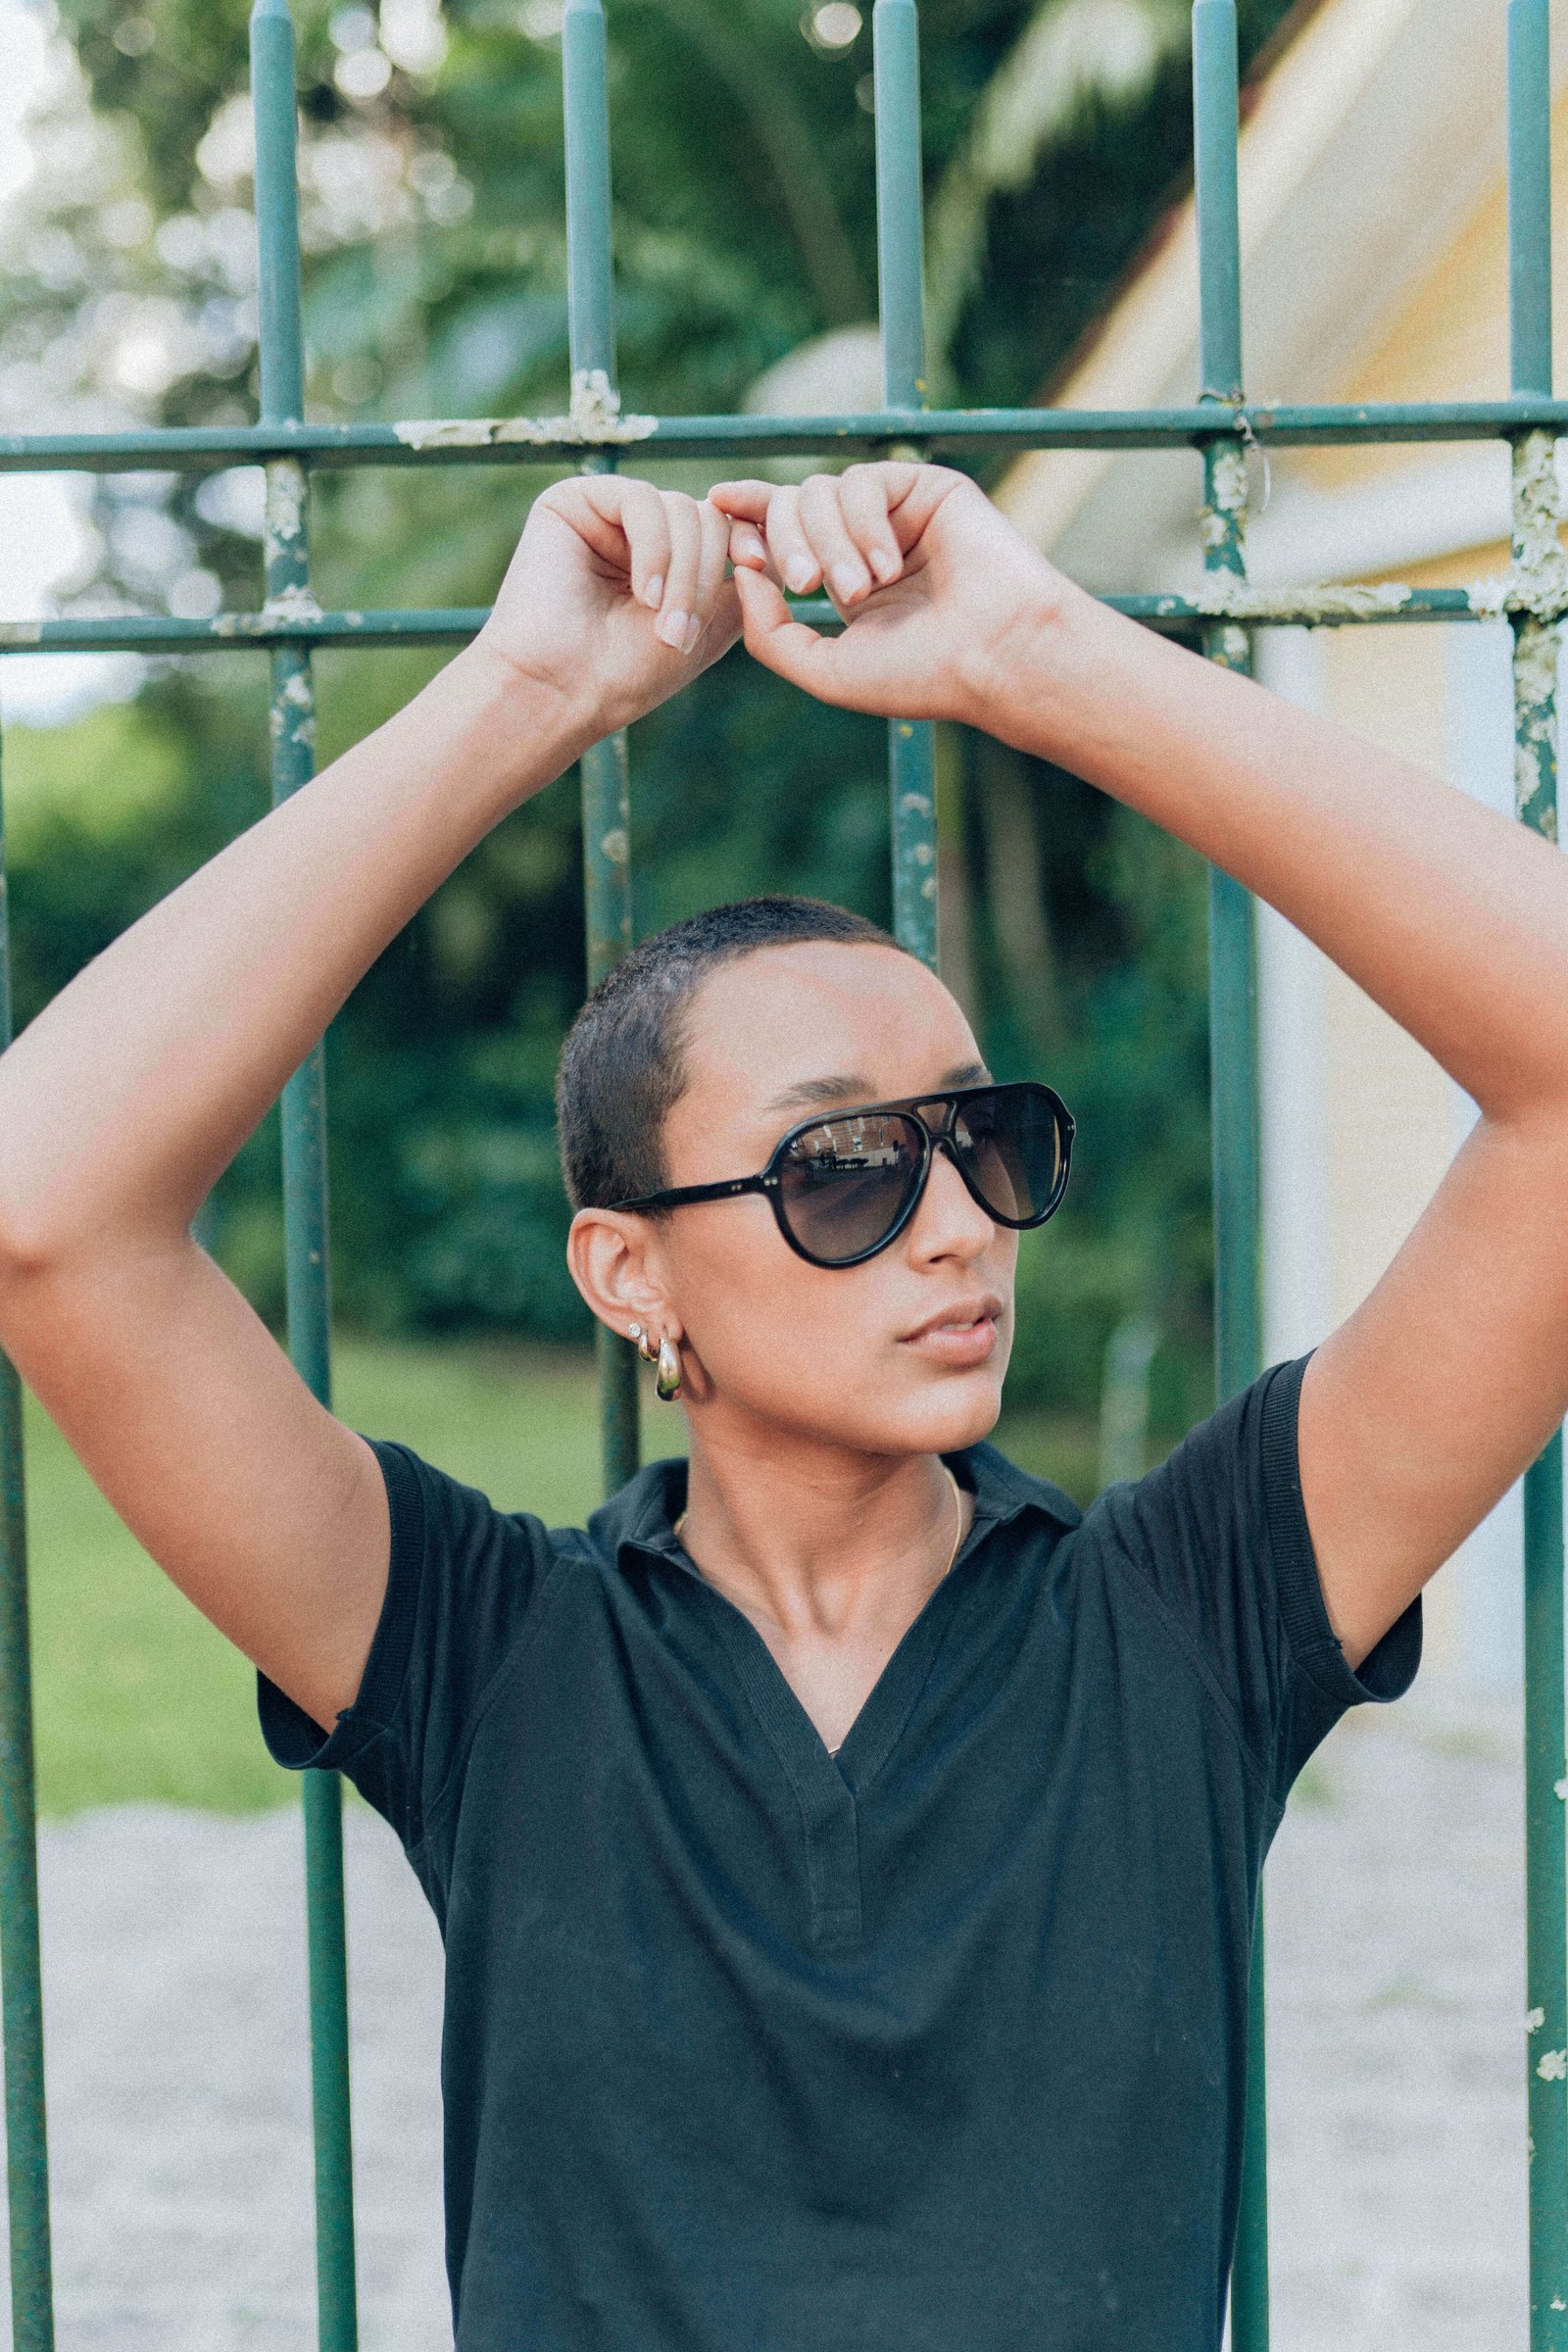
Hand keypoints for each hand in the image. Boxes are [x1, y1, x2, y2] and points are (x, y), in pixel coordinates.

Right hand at [474, 476, 740, 739]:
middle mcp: (642, 530)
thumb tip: (772, 529)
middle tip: (685, 633)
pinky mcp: (574, 501)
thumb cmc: (628, 675)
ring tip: (665, 627)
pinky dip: (654, 550)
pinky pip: (642, 501)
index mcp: (672, 556)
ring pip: (683, 509)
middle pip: (711, 518)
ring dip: (684, 573)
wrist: (562, 693)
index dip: (752, 536)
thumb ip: (745, 577)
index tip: (758, 566)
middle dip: (709, 575)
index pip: (729, 524)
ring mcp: (609, 513)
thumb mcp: (709, 624)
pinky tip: (643, 593)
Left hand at [710, 462, 1072, 730]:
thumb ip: (768, 631)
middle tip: (807, 585)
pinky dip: (864, 524)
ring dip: (829, 542)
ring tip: (861, 590)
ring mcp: (899, 513)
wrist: (996, 658)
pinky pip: (863, 481)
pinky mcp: (927, 486)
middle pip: (793, 507)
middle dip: (786, 542)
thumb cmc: (919, 676)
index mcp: (847, 584)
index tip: (726, 527)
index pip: (784, 533)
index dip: (749, 519)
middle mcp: (870, 543)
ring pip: (821, 492)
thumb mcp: (823, 670)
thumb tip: (739, 568)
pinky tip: (889, 567)